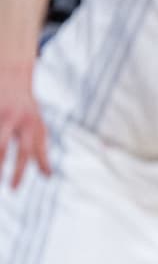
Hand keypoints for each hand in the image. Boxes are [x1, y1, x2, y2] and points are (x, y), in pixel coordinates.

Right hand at [0, 63, 48, 188]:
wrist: (12, 75)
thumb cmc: (28, 108)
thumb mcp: (39, 127)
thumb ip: (42, 151)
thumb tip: (48, 176)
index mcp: (29, 124)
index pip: (26, 152)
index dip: (20, 172)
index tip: (13, 189)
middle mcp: (12, 117)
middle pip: (3, 146)